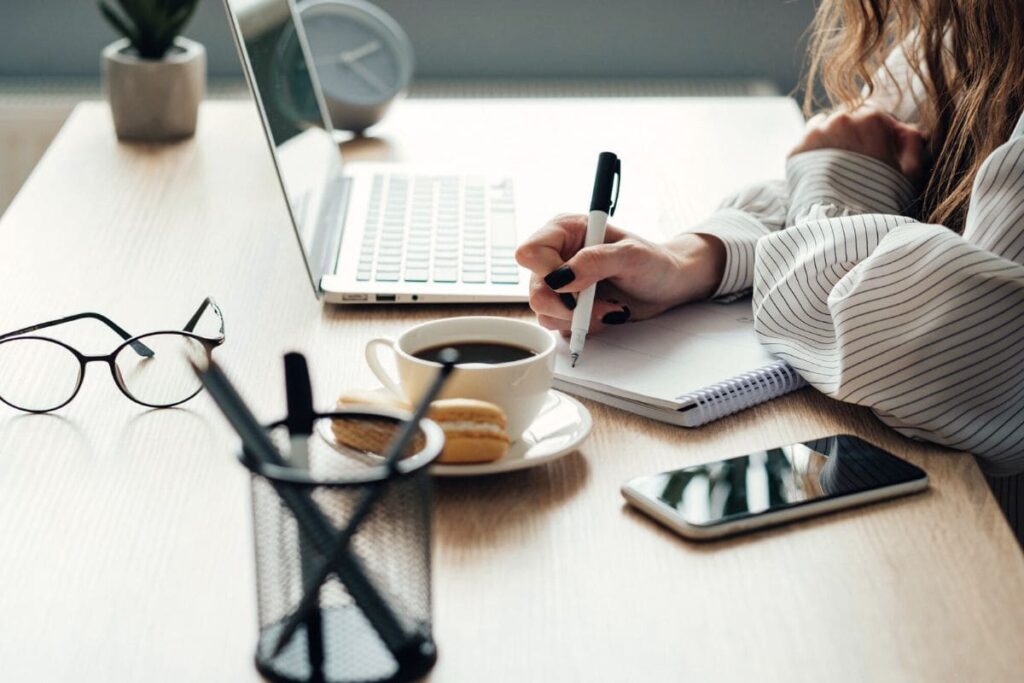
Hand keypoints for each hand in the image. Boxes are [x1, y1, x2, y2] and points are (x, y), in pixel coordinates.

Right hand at [514, 214, 724, 335]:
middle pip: (534, 288)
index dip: (548, 272)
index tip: (576, 283)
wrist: (668, 285)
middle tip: (596, 305)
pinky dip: (582, 326)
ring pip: (543, 311)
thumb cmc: (654, 262)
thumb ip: (595, 261)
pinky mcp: (567, 306)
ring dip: (578, 317)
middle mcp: (557, 256)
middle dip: (567, 304)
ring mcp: (560, 283)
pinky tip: (605, 315)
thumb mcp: (631, 255)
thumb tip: (561, 278)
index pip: (530, 252)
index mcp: (565, 231)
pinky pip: (558, 325)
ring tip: (609, 308)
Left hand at [789, 106, 927, 186]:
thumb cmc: (882, 198)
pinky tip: (821, 173)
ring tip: (837, 167)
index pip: (875, 117)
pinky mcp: (796, 151)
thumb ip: (912, 142)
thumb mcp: (911, 171)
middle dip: (853, 136)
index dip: (878, 134)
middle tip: (856, 162)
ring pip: (824, 129)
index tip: (878, 151)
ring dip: (831, 141)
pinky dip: (812, 155)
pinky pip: (805, 146)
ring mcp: (815, 134)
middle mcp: (841, 119)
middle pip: (848, 121)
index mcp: (871, 119)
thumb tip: (906, 130)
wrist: (844, 223)